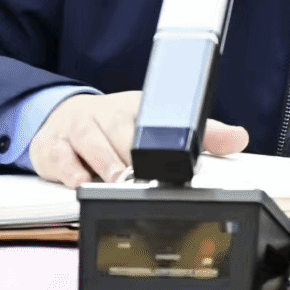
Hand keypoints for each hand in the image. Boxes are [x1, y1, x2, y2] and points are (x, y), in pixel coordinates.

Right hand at [27, 91, 248, 187]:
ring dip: (102, 160)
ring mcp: (75, 128)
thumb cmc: (116, 126)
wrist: (63, 116)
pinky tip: (77, 181)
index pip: (151, 115)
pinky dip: (66, 169)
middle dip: (129, 153)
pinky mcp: (50, 145)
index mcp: (134, 108)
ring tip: (115, 179)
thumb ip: (200, 135)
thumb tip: (239, 138)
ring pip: (87, 140)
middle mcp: (104, 114)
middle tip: (140, 175)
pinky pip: (56, 155)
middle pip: (117, 128)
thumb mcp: (156, 125)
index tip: (171, 152)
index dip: (160, 131)